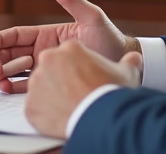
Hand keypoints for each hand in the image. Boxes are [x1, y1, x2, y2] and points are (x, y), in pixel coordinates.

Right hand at [0, 0, 135, 93]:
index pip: (16, 36)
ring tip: (2, 81)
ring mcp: (46, 69)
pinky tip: (9, 89)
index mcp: (47, 34)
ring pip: (15, 71)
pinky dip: (15, 88)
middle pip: (10, 54)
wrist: (124, 66)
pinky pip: (28, 86)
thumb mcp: (91, 17)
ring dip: (3, 74)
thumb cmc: (110, 40)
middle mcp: (43, 51)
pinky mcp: (51, 84)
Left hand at [24, 40, 142, 138]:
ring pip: (41, 88)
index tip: (86, 81)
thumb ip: (129, 60)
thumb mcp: (127, 70)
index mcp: (69, 47)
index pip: (68, 55)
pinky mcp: (30, 105)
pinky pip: (35, 108)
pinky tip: (61, 117)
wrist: (102, 116)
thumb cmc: (113, 92)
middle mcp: (48, 59)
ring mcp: (36, 82)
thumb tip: (136, 57)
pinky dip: (45, 114)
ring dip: (52, 96)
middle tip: (77, 94)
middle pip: (51, 69)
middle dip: (61, 81)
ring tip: (71, 107)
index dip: (78, 69)